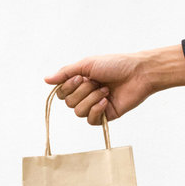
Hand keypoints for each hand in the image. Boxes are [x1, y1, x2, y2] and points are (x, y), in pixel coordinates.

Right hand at [44, 44, 184, 124]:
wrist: (139, 73)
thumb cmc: (116, 65)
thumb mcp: (87, 64)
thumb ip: (66, 73)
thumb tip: (46, 79)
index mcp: (80, 82)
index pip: (61, 93)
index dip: (68, 87)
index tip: (81, 77)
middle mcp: (85, 94)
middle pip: (69, 103)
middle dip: (83, 92)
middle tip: (97, 82)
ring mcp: (95, 106)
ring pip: (78, 112)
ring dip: (91, 99)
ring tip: (105, 90)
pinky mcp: (105, 116)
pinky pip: (90, 121)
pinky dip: (96, 110)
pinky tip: (106, 101)